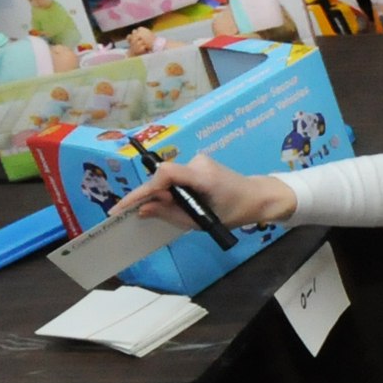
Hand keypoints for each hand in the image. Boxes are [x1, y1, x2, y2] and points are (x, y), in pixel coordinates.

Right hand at [110, 157, 294, 229]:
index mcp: (203, 176)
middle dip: (150, 196)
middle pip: (163, 177)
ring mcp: (198, 161)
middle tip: (140, 214)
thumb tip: (142, 210)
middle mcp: (198, 163)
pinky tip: (178, 203)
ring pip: (169, 178)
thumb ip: (170, 214)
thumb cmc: (234, 212)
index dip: (143, 189)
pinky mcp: (199, 163)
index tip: (124, 207)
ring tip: (170, 210)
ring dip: (163, 194)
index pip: (165, 175)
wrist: (258, 197)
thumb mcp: (201, 221)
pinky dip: (171, 190)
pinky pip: (177, 177)